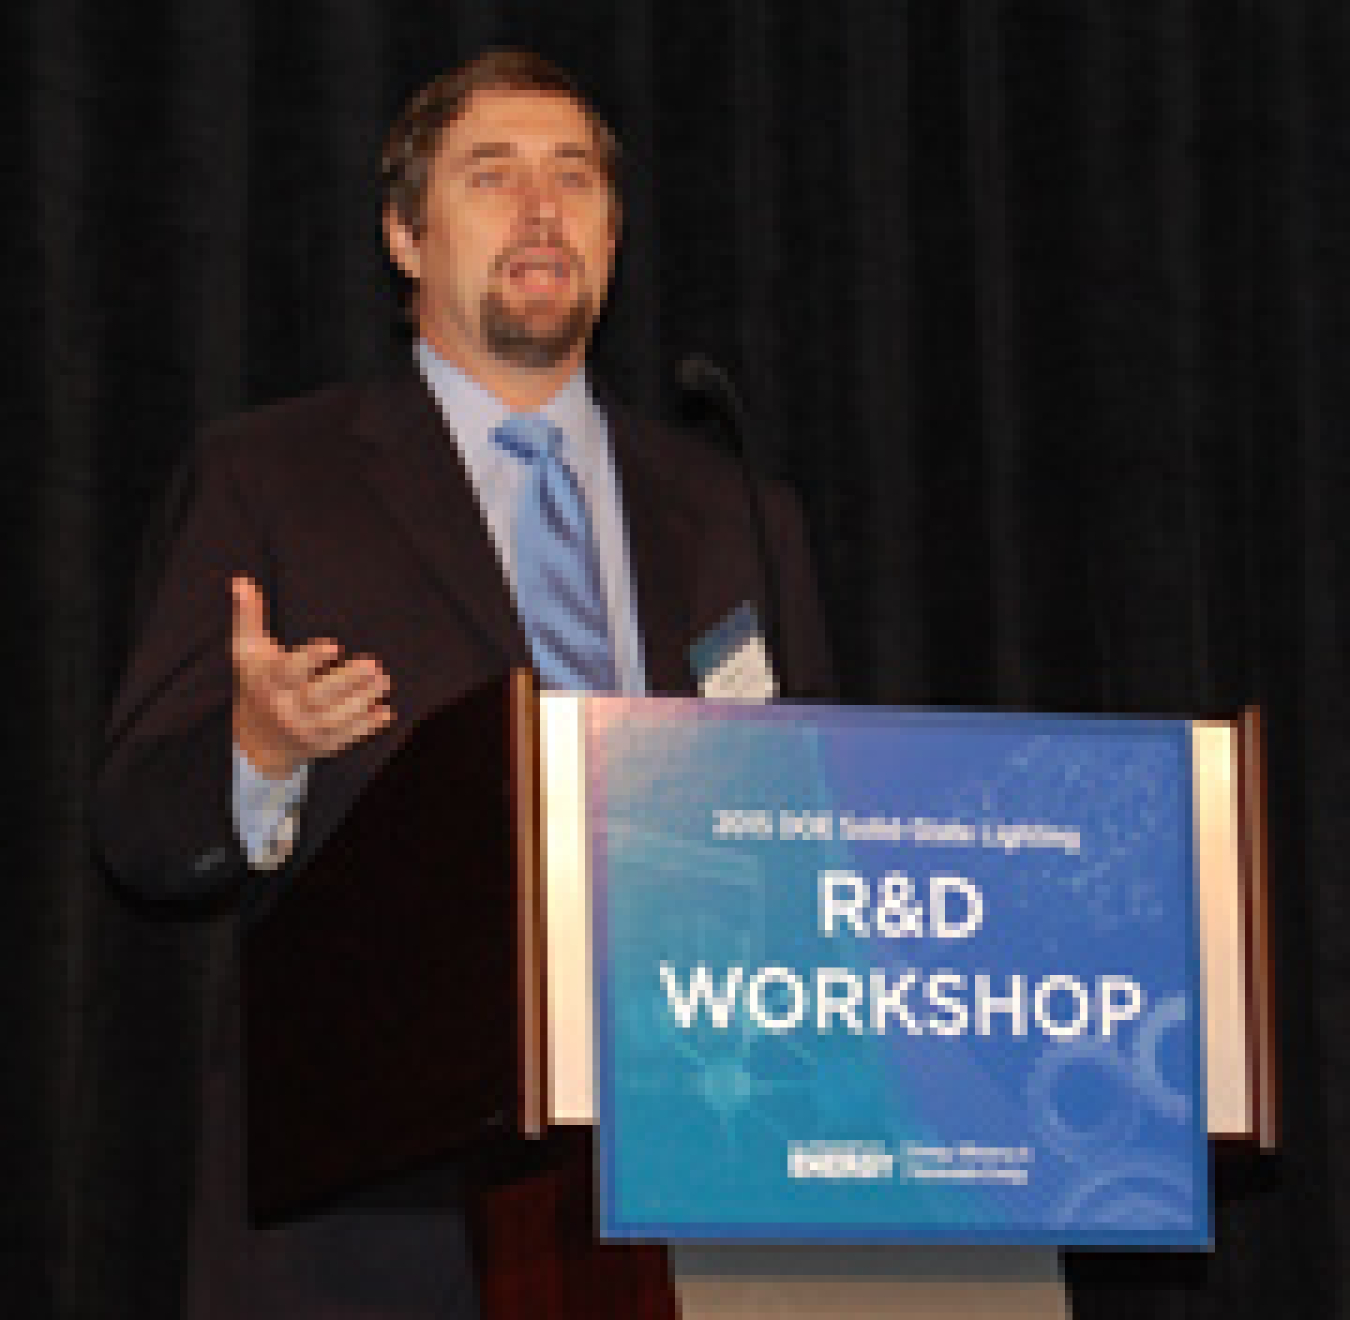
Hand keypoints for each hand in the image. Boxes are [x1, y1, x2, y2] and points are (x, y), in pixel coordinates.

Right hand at [231, 575, 392, 779]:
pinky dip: (366, 727)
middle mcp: (285, 709)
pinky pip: (345, 737)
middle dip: (347, 681)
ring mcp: (304, 731)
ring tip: (383, 681)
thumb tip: (241, 580)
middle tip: (374, 664)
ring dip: (362, 700)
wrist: (257, 743)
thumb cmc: (256, 684)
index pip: (289, 671)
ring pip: (335, 718)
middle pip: (317, 696)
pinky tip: (385, 711)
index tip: (334, 644)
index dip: (312, 658)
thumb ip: (248, 617)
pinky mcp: (321, 746)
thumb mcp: (247, 652)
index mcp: (267, 683)